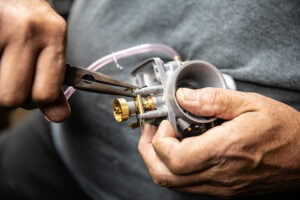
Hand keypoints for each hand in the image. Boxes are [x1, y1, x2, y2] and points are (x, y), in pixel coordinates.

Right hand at [0, 0, 68, 121]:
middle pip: (13, 98)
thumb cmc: (27, 24)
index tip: (30, 90)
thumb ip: (52, 83)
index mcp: (54, 34)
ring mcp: (1, 26)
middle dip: (10, 94)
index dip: (35, 100)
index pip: (46, 94)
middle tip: (10, 73)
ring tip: (3, 62)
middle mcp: (29, 29)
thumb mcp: (48, 47)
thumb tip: (59, 116)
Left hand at [138, 87, 299, 196]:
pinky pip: (187, 183)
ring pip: (172, 182)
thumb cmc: (285, 132)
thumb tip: (183, 97)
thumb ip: (214, 100)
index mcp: (226, 149)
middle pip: (165, 175)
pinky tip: (181, 149)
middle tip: (151, 130)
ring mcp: (220, 186)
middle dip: (148, 151)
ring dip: (158, 160)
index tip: (166, 120)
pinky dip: (174, 167)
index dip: (160, 138)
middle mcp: (220, 173)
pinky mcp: (223, 190)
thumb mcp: (251, 104)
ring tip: (161, 138)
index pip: (174, 156)